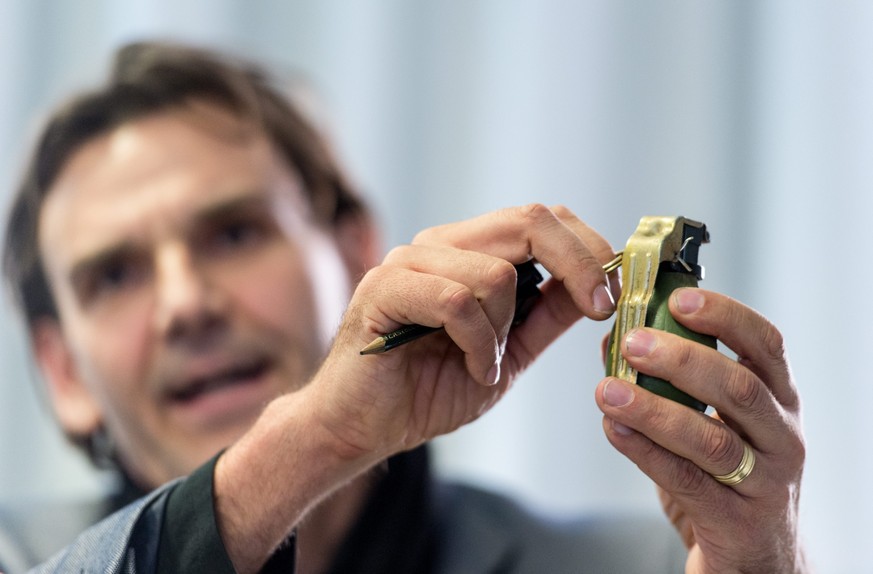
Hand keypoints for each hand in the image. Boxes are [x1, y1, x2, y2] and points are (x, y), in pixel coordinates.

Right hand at [316, 203, 617, 461]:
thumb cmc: (429, 389)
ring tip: (484, 366)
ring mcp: (408, 260)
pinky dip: (477, 345)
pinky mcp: (384, 287)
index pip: (540, 218)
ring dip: (504, 333)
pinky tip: (471, 369)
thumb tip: (598, 285)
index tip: (614, 294)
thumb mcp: (509, 352)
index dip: (588, 246)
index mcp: (468, 250)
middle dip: (579, 265)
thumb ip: (547, 315)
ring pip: (495, 274)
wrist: (364, 427)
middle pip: (528, 220)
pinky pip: (456, 302)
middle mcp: (439, 244)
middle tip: (601, 308)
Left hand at [595, 288, 807, 572]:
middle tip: (634, 343)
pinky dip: (646, 453)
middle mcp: (781, 436)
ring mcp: (766, 482)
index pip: (765, 344)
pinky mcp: (737, 522)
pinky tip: (616, 430)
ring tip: (608, 391)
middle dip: (683, 360)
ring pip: (713, 439)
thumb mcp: (712, 420)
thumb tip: (615, 336)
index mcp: (778, 400)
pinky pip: (687, 482)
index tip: (679, 298)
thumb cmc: (726, 476)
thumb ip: (669, 380)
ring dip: (655, 410)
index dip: (724, 316)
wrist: (755, 558)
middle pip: (740, 387)